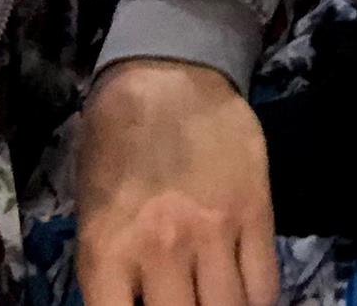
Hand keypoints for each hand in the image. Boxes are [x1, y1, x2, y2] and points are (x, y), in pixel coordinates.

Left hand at [76, 60, 277, 305]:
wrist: (166, 73)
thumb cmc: (114, 140)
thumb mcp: (91, 209)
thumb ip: (111, 267)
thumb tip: (133, 303)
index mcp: (107, 251)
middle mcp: (161, 250)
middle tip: (187, 304)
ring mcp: (214, 232)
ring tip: (217, 301)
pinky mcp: (256, 211)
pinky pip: (265, 283)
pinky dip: (258, 301)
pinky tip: (248, 297)